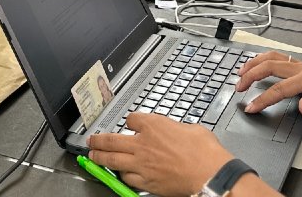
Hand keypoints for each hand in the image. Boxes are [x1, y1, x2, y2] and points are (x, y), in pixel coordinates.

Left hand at [87, 113, 234, 196]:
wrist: (210, 173)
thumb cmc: (205, 152)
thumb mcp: (191, 128)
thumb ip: (175, 128)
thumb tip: (174, 132)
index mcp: (154, 125)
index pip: (131, 119)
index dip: (130, 121)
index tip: (129, 124)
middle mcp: (143, 143)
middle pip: (111, 140)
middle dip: (97, 140)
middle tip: (91, 141)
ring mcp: (142, 164)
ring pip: (112, 160)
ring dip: (100, 158)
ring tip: (94, 157)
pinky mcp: (146, 181)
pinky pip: (126, 178)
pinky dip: (120, 175)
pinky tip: (119, 174)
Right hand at [235, 51, 301, 124]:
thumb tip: (301, 105)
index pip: (279, 89)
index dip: (262, 99)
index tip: (250, 108)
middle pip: (269, 66)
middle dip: (250, 76)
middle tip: (238, 88)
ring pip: (272, 57)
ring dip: (254, 63)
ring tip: (240, 72)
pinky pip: (278, 59)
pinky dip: (263, 60)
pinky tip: (257, 65)